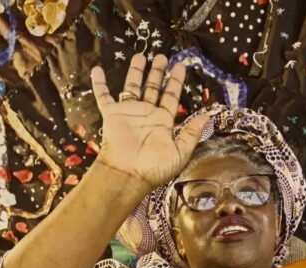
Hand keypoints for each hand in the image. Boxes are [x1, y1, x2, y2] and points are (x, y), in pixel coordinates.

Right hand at [90, 53, 210, 190]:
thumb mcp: (180, 152)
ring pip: (132, 87)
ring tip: (141, 56)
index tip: (181, 66)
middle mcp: (147, 114)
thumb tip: (208, 116)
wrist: (128, 174)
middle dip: (158, 72)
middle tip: (162, 56)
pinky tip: (97, 70)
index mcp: (163, 122)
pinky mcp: (112, 114)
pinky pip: (103, 96)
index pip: (171, 97)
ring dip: (136, 72)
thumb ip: (192, 132)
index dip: (175, 82)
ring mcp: (129, 113)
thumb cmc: (154, 167)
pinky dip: (99, 84)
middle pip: (153, 88)